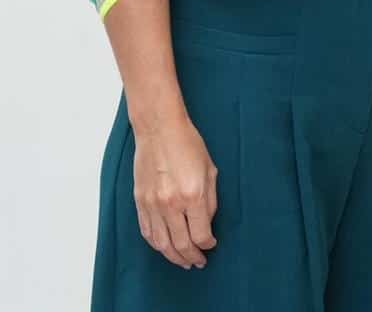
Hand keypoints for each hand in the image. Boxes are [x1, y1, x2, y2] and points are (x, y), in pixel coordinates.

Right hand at [132, 111, 218, 268]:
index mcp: (192, 195)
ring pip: (160, 243)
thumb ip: (210, 201)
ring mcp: (152, 204)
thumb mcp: (210, 171)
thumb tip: (207, 224)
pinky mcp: (139, 201)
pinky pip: (146, 231)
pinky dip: (156, 244)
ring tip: (182, 261)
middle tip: (198, 262)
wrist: (159, 130)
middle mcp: (170, 203)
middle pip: (180, 244)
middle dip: (191, 256)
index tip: (211, 245)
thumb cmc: (189, 146)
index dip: (207, 245)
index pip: (200, 234)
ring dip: (172, 256)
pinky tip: (164, 247)